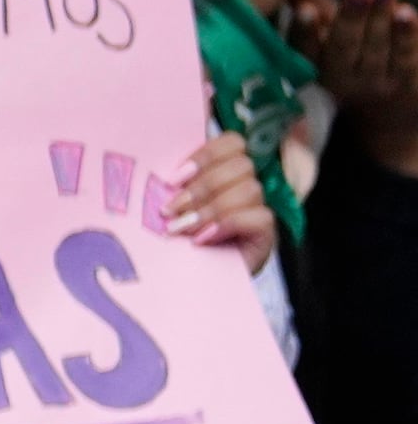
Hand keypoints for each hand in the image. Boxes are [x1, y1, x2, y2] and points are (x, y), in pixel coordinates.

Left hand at [168, 130, 279, 274]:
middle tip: (170, 210)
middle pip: (241, 164)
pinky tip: (203, 239)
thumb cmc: (174, 241)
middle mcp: (245, 185)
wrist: (187, 281)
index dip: (206, 154)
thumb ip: (172, 181)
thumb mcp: (170, 205)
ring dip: (210, 208)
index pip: (233, 142)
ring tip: (181, 228)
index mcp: (223, 171)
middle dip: (201, 187)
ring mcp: (258, 209)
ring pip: (249, 189)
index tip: (173, 178)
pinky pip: (259, 216)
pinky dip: (227, 225)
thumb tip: (159, 160)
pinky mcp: (266, 234)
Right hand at [288, 0, 417, 174]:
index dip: (304, 31)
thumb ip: (314, 16)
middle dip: (352, 16)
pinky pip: (405, 58)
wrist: (386, 112)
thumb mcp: (325, 42)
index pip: (304, 49)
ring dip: (381, 17)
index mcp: (313, 68)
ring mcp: (373, 85)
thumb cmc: (348, 60)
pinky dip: (406, 35)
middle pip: (343, 46)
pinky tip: (407, 12)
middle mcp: (339, 81)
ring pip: (376, 49)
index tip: (304, 9)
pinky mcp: (404, 86)